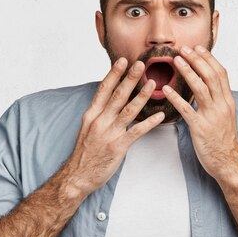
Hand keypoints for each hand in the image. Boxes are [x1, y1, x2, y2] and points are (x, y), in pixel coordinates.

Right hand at [67, 58, 164, 194]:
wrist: (77, 176)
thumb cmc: (85, 153)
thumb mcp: (87, 128)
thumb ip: (100, 113)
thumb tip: (112, 98)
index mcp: (92, 114)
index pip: (104, 89)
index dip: (114, 74)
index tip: (122, 61)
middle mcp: (100, 121)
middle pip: (117, 95)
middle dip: (130, 79)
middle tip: (141, 65)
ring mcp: (109, 133)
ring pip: (128, 110)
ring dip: (141, 96)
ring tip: (152, 84)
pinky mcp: (118, 146)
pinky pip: (136, 131)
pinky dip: (149, 123)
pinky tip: (160, 115)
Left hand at [162, 45, 237, 181]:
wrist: (229, 163)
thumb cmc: (224, 140)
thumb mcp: (225, 115)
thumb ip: (217, 99)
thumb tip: (208, 85)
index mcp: (228, 101)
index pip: (220, 73)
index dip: (208, 58)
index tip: (197, 47)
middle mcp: (222, 105)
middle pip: (211, 76)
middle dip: (197, 59)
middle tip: (183, 48)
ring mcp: (212, 116)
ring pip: (201, 88)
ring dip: (188, 72)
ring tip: (176, 61)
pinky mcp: (200, 128)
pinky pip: (187, 110)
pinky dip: (176, 98)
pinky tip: (166, 90)